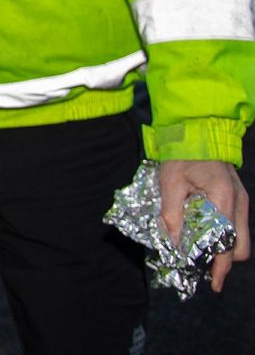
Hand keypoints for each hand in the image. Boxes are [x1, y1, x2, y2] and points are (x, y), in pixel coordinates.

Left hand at [159, 159, 250, 291]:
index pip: (226, 242)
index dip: (219, 265)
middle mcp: (239, 202)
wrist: (197, 129)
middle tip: (204, 270)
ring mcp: (241, 200)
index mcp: (224, 198)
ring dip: (224, 249)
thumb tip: (173, 243)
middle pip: (240, 247)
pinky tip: (206, 234)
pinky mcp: (238, 197)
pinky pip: (236, 225)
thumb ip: (172, 214)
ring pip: (241, 238)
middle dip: (224, 261)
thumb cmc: (182, 154)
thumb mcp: (170, 182)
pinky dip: (224, 235)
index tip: (212, 282)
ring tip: (202, 254)